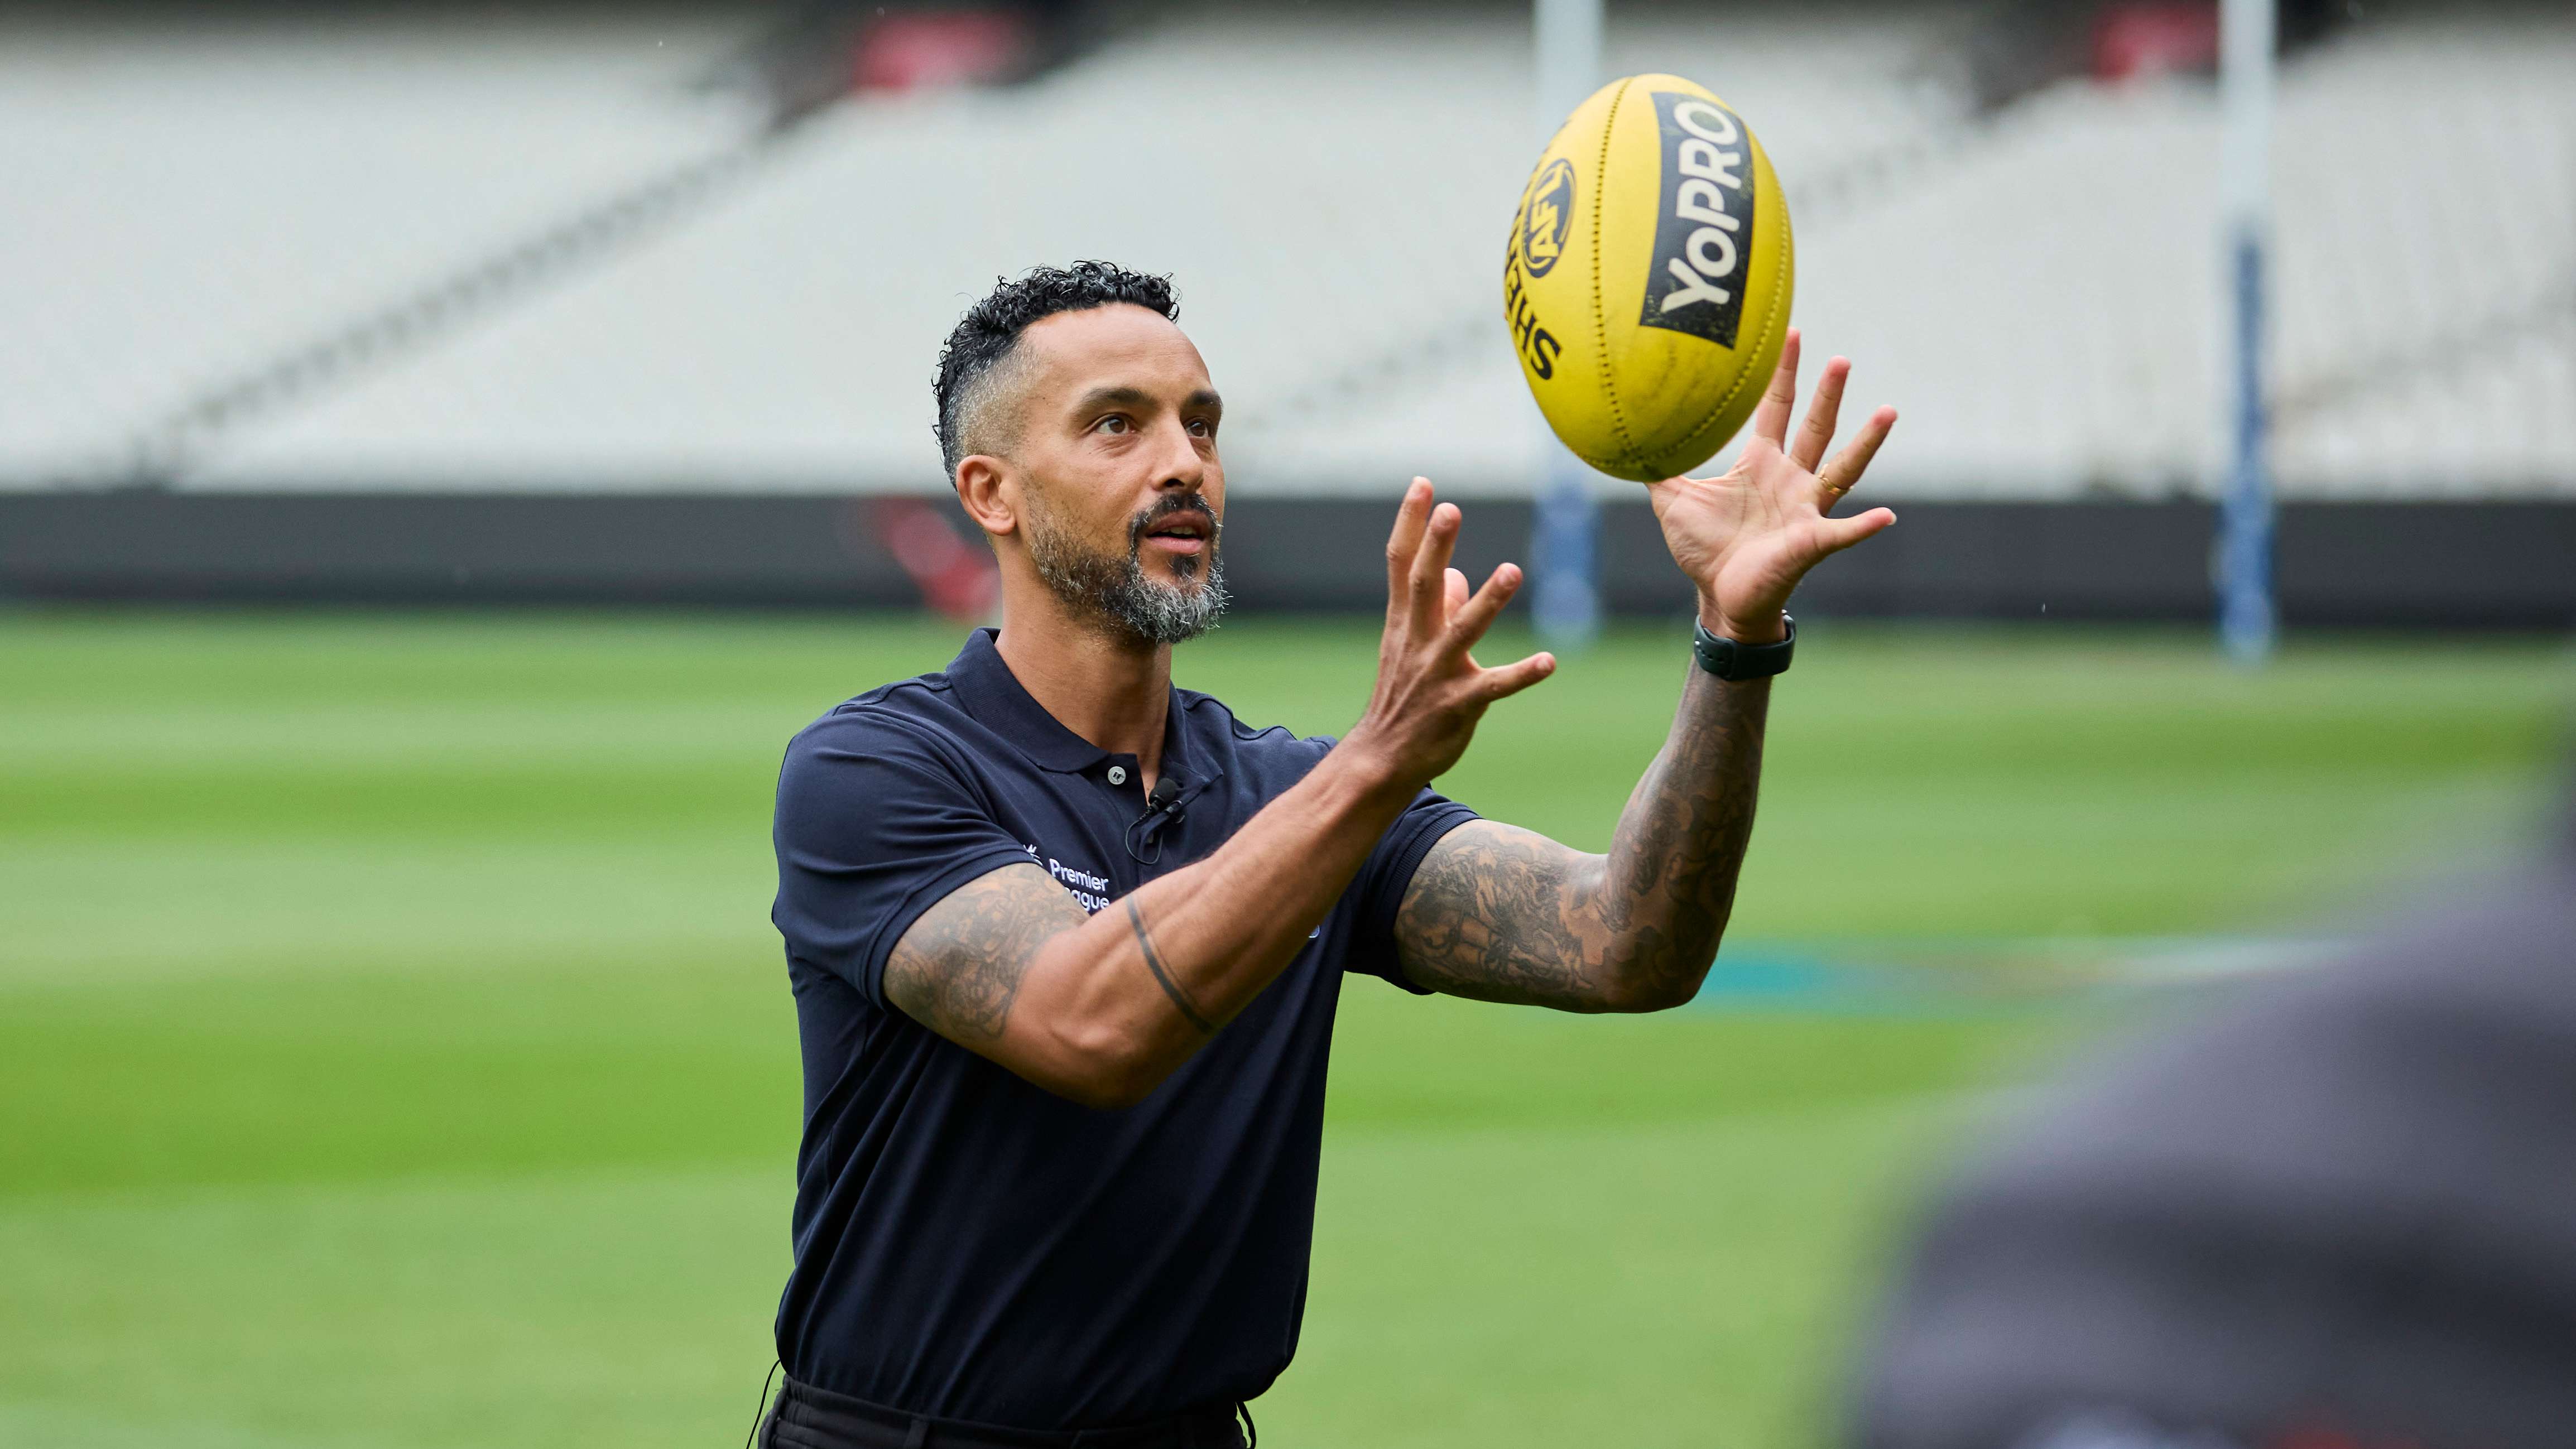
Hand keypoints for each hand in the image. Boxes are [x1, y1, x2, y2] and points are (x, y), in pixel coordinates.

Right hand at [1344, 480, 1556, 788]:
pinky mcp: (1460, 705)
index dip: (1410, 523)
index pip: (1400, 563)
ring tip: (1511, 571)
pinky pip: (1495, 687)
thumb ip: (1433, 608)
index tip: (1422, 484)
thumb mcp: (1408, 648)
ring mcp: (1437, 674)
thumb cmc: (1401, 699)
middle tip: (1451, 509)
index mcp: (1403, 623)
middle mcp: (1417, 642)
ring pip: (1463, 631)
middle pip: (1423, 586)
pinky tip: (1550, 662)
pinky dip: (1522, 673)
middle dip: (1436, 547)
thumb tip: (1453, 574)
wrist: (1381, 759)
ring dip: (1487, 601)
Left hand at [1650, 330, 1897, 643]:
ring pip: (1844, 470)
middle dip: (1828, 395)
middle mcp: (1791, 480)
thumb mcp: (1671, 499)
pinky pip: (1843, 533)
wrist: (1719, 597)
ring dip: (1867, 442)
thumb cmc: (1703, 550)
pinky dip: (1864, 526)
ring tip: (1889, 411)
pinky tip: (1887, 516)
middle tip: (1842, 359)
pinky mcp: (1811, 542)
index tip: (1791, 335)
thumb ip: (1656, 464)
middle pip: (1815, 428)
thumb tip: (1624, 431)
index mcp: (1761, 464)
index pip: (1777, 409)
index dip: (1783, 374)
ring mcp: (1805, 510)